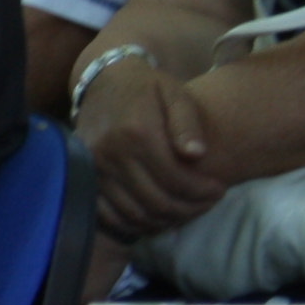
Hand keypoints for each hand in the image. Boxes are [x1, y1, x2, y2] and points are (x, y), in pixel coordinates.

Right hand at [82, 63, 225, 237]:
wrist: (103, 81)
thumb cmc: (147, 88)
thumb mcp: (175, 94)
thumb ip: (187, 124)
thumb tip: (197, 155)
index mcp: (137, 133)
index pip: (176, 180)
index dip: (202, 192)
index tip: (220, 189)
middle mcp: (111, 153)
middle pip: (157, 202)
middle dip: (190, 209)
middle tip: (207, 203)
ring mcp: (94, 168)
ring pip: (136, 213)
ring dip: (166, 219)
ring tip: (186, 209)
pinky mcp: (84, 176)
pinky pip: (110, 215)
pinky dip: (136, 223)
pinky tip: (157, 215)